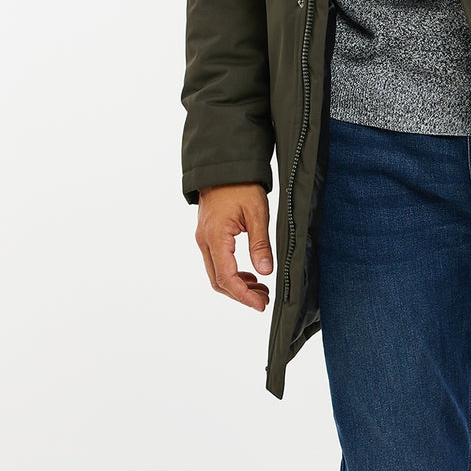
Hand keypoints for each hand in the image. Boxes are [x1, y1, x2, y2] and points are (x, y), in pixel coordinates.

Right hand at [195, 183, 273, 309]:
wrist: (224, 166)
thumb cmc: (241, 185)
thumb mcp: (257, 213)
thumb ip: (260, 244)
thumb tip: (266, 272)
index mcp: (215, 237)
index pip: (226, 278)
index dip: (243, 295)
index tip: (260, 305)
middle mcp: (205, 241)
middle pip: (218, 281)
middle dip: (240, 294)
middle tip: (264, 300)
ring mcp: (204, 239)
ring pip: (216, 273)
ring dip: (237, 285)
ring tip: (261, 289)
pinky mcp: (208, 236)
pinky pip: (216, 262)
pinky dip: (232, 273)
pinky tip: (249, 275)